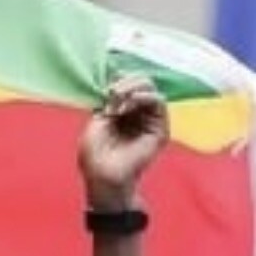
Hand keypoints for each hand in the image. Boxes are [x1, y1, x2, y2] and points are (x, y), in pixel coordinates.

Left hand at [77, 75, 168, 208]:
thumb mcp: (96, 121)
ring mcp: (150, 121)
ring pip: (151, 89)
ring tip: (120, 97)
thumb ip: (109, 101)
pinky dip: (145, 96)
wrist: (102, 176)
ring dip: (135, 87)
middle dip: (127, 82)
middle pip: (141, 83)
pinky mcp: (160, 129)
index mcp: (121, 111)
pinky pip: (160, 102)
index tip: (108, 86)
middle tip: (114, 91)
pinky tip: (132, 101)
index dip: (120, 80)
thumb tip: (118, 81)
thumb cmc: (94, 154)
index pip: (128, 85)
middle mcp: (137, 114)